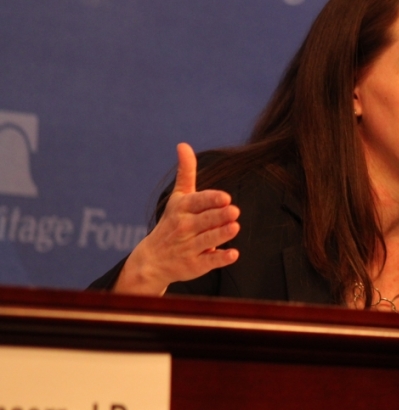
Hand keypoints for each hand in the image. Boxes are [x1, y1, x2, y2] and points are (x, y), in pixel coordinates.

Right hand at [114, 143, 239, 294]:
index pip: (198, 202)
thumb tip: (183, 145)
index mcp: (182, 209)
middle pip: (205, 220)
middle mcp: (185, 227)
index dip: (211, 199)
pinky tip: (233, 254)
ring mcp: (189, 247)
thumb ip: (186, 172)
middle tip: (233, 211)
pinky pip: (209, 261)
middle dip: (218, 215)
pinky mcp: (195, 265)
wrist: (152, 259)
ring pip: (208, 239)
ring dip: (221, 234)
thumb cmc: (171, 222)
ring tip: (234, 227)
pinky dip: (220, 258)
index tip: (224, 197)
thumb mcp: (178, 197)